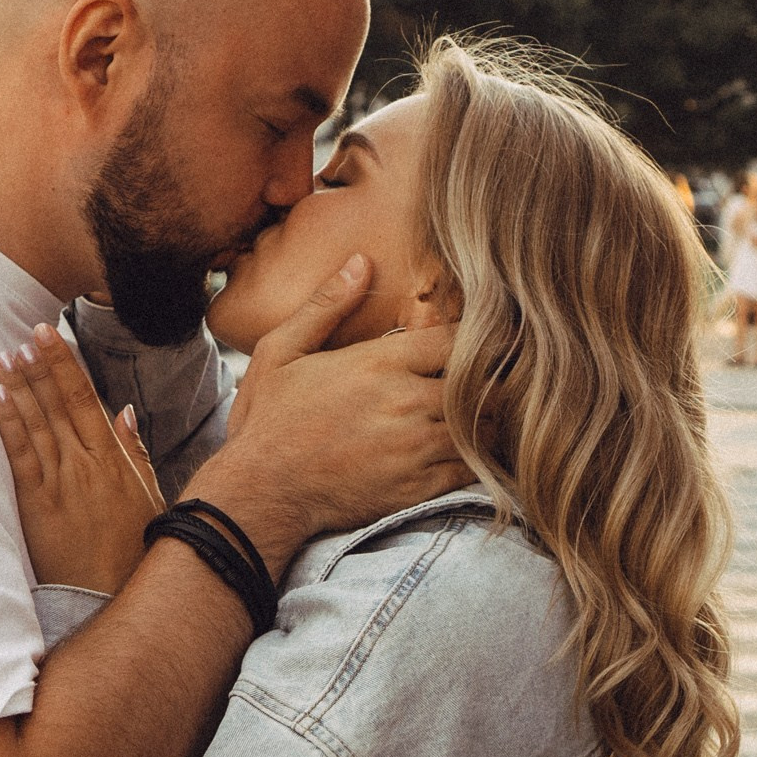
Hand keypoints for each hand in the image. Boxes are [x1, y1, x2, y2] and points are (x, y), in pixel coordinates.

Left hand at [0, 324, 163, 592]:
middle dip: (41, 366)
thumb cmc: (133, 552)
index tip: (51, 335)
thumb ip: (135, 453)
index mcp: (114, 459)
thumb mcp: (149, 498)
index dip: (66, 365)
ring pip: (38, 423)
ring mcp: (61, 483)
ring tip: (4, 357)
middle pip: (59, 404)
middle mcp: (87, 464)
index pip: (86, 399)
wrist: (111, 597)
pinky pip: (21, 456)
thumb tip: (125, 412)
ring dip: (20, 387)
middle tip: (24, 334)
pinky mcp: (37, 505)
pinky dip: (10, 424)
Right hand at [189, 257, 468, 569]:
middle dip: (492, 377)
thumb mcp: (280, 351)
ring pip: (485, 426)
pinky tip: (474, 447)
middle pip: (482, 382)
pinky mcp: (417, 487)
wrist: (261, 494)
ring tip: (487, 409)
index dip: (473, 337)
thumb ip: (325, 305)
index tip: (476, 340)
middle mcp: (403, 402)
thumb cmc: (268, 421)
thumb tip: (360, 262)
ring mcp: (414, 448)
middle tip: (495, 375)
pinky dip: (481, 456)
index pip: (456, 339)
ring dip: (490, 417)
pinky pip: (472, 468)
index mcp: (377, 363)